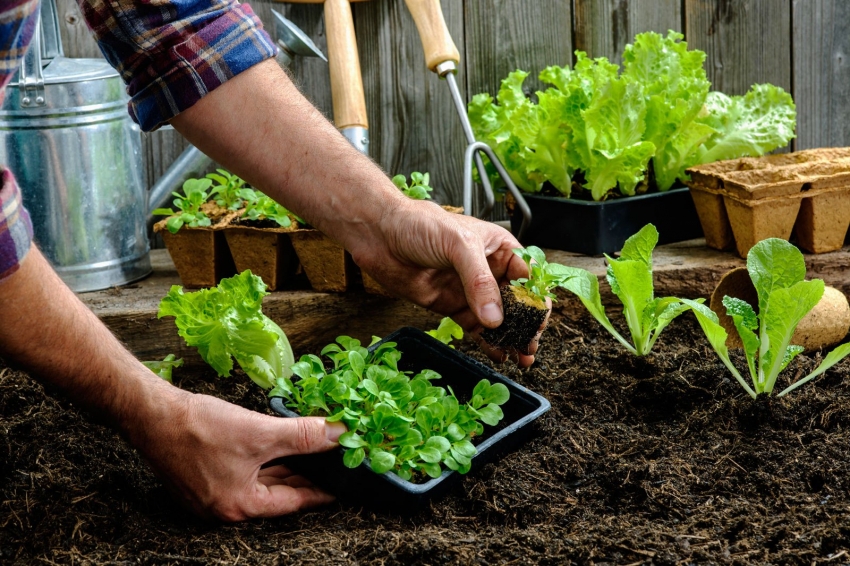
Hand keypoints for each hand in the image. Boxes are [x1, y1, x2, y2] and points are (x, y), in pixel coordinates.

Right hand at [128, 384, 344, 520]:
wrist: (150, 413)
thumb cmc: (198, 428)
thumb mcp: (260, 432)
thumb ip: (303, 436)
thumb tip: (338, 436)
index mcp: (240, 506)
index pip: (292, 502)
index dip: (320, 491)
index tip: (341, 485)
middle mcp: (224, 508)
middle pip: (276, 493)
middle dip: (304, 477)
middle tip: (331, 465)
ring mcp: (210, 495)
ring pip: (259, 482)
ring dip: (284, 467)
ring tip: (311, 454)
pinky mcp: (201, 477)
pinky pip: (243, 473)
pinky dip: (263, 461)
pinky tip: (277, 446)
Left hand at [349, 199, 548, 366]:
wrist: (379, 235)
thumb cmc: (419, 224)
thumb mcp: (458, 245)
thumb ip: (478, 281)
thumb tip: (495, 317)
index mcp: (498, 247)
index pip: (527, 276)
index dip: (535, 298)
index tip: (538, 320)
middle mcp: (488, 270)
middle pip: (516, 302)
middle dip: (526, 324)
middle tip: (531, 344)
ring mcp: (469, 290)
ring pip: (498, 319)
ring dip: (511, 337)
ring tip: (522, 357)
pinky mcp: (451, 306)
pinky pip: (475, 328)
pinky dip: (488, 342)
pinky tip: (499, 355)